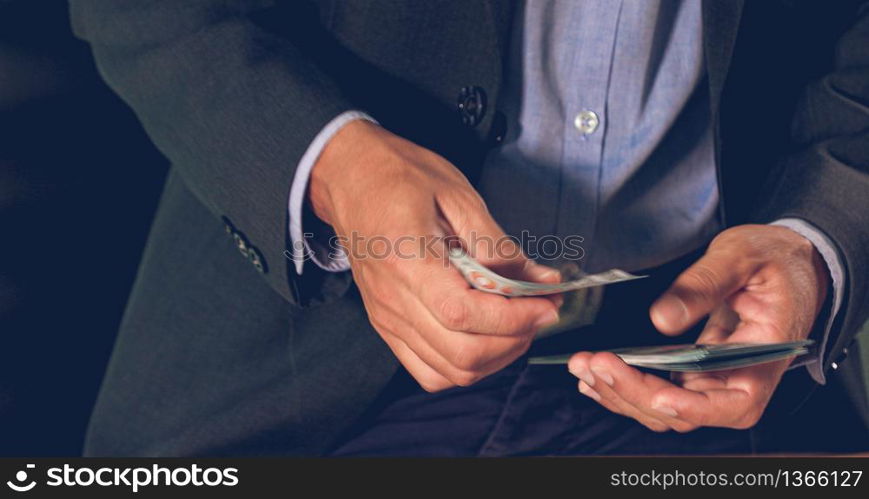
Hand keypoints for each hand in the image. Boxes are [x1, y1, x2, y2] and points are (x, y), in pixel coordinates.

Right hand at [310, 120, 560, 391]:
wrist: (349, 177)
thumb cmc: (399, 177)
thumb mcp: (458, 196)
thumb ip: (499, 245)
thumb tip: (541, 280)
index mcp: (408, 263)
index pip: (465, 314)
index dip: (515, 318)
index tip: (545, 302)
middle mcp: (393, 301)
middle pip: (462, 355)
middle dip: (514, 339)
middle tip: (538, 309)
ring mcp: (388, 319)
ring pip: (450, 372)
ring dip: (495, 356)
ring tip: (516, 322)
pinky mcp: (388, 327)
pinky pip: (429, 371)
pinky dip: (465, 366)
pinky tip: (484, 336)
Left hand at [568, 225, 828, 431]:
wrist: (786, 261)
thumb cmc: (773, 258)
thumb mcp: (741, 257)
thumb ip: (704, 284)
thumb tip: (661, 319)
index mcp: (764, 358)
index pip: (733, 404)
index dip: (693, 407)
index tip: (657, 394)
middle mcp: (738, 379)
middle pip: (684, 411)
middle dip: (634, 393)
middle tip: (594, 364)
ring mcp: (713, 379)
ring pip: (663, 408)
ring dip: (621, 393)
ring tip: (583, 367)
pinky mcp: (693, 371)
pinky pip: (657, 391)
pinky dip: (625, 387)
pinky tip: (594, 376)